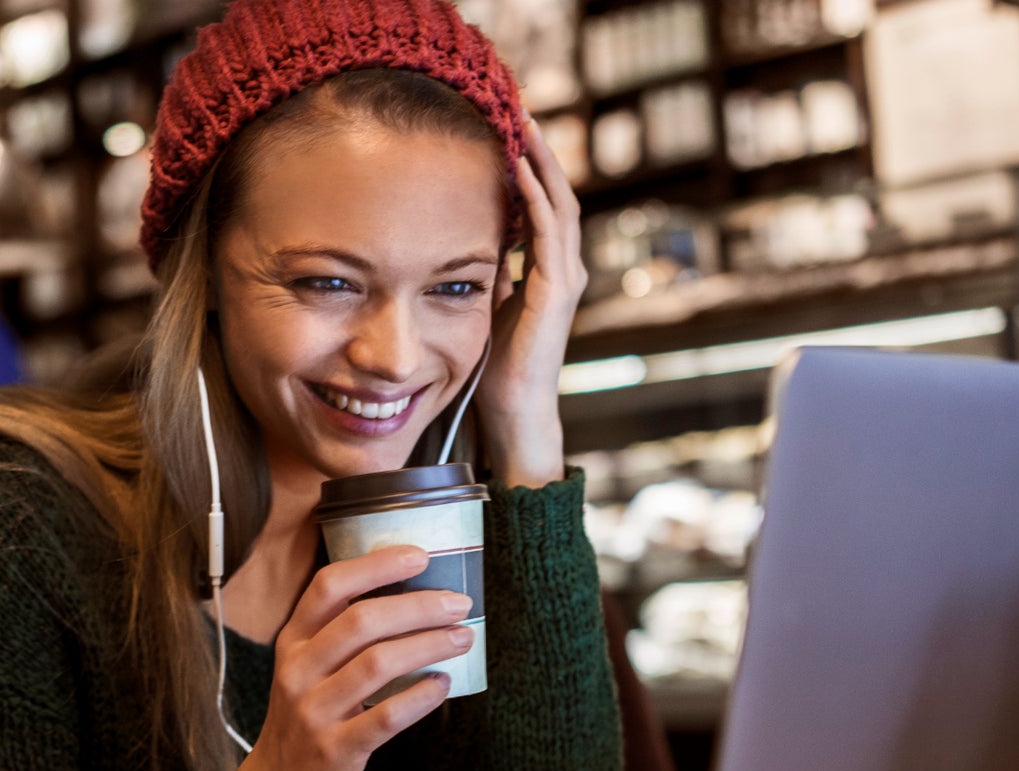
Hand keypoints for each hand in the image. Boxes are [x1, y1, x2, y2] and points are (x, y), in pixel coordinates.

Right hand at [205, 545, 473, 770]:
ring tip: (462, 637)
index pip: (329, 586)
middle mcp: (297, 670)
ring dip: (428, 645)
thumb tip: (410, 598)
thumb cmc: (302, 723)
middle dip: (418, 605)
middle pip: (361, 620)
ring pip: (377, 663)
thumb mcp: (304, 671)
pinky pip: (386, 717)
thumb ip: (340, 637)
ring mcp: (313, 711)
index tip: (420, 556)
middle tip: (458, 602)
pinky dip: (420, 698)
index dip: (376, 565)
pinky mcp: (334, 750)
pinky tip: (442, 685)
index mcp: (293, 642)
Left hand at [477, 113, 587, 488]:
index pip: (543, 205)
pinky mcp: (555, 292)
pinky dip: (535, 196)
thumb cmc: (495, 369)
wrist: (513, 412)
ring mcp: (564, 279)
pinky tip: (516, 166)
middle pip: (558, 194)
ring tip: (524, 123)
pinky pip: (548, 232)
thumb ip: (481, 275)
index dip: (529, 167)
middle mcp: (563, 270)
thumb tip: (454, 246)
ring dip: (541, 162)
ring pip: (560, 204)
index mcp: (547, 272)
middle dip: (539, 151)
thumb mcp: (481, 308)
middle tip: (520, 110)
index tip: (507, 131)